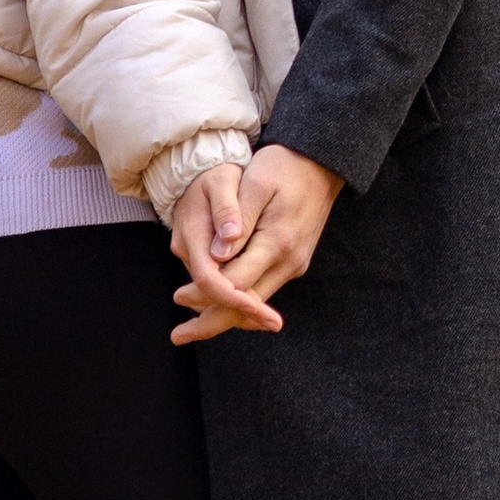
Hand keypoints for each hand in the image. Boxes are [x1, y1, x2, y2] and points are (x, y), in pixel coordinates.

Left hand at [171, 145, 341, 345]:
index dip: (205, 292)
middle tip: (178, 335)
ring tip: (191, 326)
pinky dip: (240, 301)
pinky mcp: (294, 262)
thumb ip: (236, 220)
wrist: (321, 163)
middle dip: (211, 322)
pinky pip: (263, 290)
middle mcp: (289, 261)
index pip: (236, 284)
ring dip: (223, 314)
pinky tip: (219, 304)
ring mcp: (294, 265)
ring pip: (255, 302)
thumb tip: (216, 256)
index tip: (178, 295)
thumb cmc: (283, 167)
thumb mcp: (256, 183)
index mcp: (277, 242)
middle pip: (246, 305)